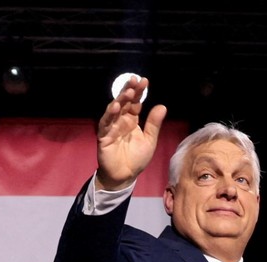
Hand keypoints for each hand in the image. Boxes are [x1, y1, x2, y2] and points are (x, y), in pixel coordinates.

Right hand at [96, 75, 167, 189]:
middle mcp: (121, 121)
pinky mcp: (104, 136)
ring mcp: (111, 127)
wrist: (125, 176)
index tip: (144, 81)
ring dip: (120, 100)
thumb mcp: (149, 140)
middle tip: (134, 80)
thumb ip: (154, 124)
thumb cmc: (137, 158)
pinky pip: (106, 123)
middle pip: (124, 102)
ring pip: (114, 110)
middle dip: (128, 91)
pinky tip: (116, 106)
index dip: (139, 92)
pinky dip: (110, 114)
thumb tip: (162, 106)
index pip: (135, 103)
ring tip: (127, 92)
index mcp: (132, 120)